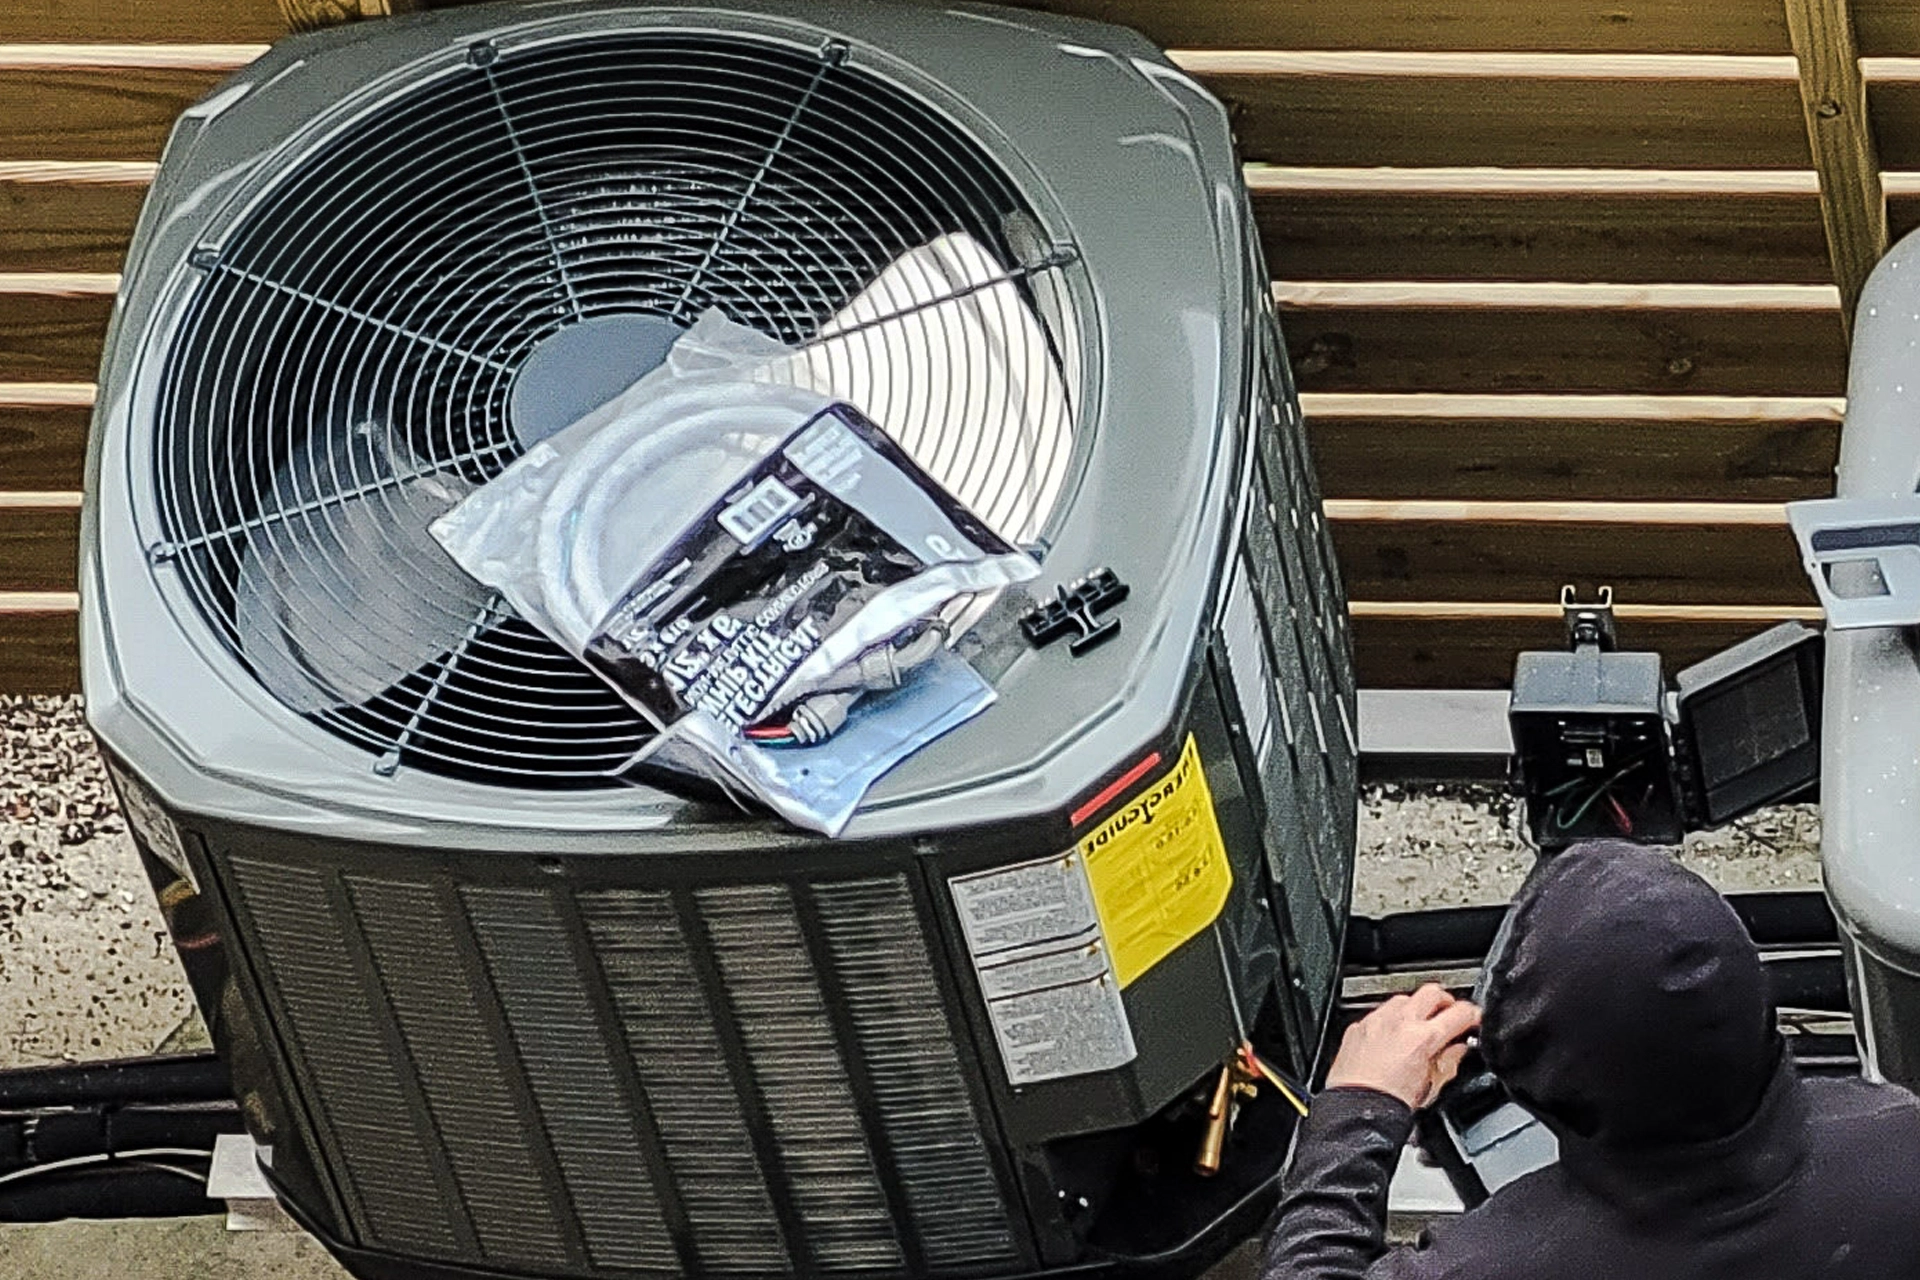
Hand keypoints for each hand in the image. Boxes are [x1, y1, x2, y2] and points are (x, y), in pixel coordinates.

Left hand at [1324, 984, 1480, 1109]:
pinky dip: (1391, 1020)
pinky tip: (1393, 1037)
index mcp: (1423, 1038)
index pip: (1460, 1013)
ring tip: (1419, 1027)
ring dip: (1416, 1009)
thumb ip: (1450, 1061)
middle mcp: (1399, 1022)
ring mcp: (1376, 1021)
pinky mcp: (1358, 1027)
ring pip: (1403, 999)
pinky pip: (1379, 1013)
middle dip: (1446, 1002)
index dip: (1473, 1015)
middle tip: (1449, 1016)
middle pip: (1432, 993)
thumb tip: (1459, 1048)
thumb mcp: (1433, 1087)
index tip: (1474, 1020)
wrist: (1355, 1110)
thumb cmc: (1389, 1104)